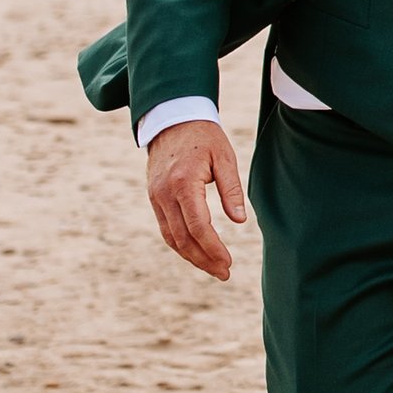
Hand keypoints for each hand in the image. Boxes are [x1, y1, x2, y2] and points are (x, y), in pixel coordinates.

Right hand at [146, 119, 247, 281]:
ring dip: (191, 257)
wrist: (172, 118)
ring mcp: (155, 197)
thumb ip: (231, 189)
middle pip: (182, 238)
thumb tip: (239, 221)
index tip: (229, 263)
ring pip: (171, 237)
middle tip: (225, 273)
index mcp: (183, 183)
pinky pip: (166, 228)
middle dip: (203, 260)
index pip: (197, 227)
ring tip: (213, 269)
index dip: (213, 249)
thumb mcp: (224, 157)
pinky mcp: (153, 197)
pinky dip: (180, 244)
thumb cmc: (203, 136)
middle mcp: (164, 194)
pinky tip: (196, 253)